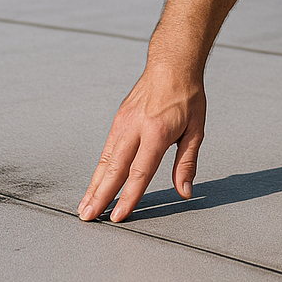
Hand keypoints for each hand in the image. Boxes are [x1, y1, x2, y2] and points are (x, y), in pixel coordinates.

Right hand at [77, 67, 205, 221]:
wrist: (172, 64)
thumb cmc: (187, 96)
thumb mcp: (196, 129)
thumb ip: (187, 163)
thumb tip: (185, 191)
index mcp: (157, 132)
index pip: (140, 172)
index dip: (129, 196)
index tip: (119, 216)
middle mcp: (135, 128)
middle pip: (115, 169)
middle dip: (100, 196)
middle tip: (89, 217)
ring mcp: (123, 123)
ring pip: (105, 160)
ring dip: (93, 185)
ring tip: (84, 206)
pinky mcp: (118, 120)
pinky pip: (106, 149)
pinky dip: (99, 169)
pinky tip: (94, 183)